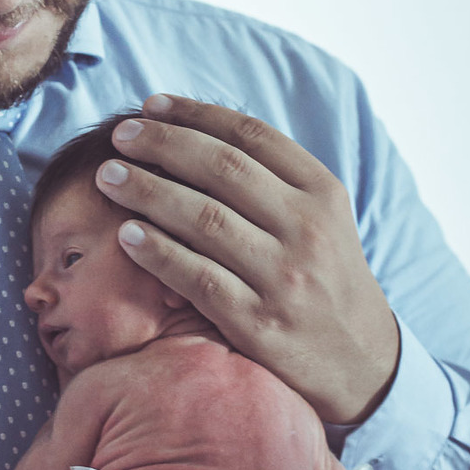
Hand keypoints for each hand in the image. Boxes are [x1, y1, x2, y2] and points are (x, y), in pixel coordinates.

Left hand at [96, 94, 399, 423]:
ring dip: (147, 191)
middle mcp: (307, 229)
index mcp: (323, 193)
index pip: (252, 136)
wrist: (361, 364)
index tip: (151, 105)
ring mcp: (283, 277)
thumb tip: (197, 131)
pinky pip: (197, 277)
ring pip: (204, 219)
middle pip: (222, 168)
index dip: (195, 115)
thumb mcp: (322, 220)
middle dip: (163, 144)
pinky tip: (125, 234)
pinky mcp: (259, 323)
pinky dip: (157, 252)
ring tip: (108, 176)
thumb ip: (273, 181)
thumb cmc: (324, 280)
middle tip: (120, 135)